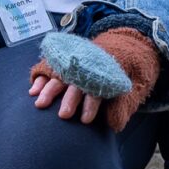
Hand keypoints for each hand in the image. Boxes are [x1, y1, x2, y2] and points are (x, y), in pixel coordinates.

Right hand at [28, 27, 157, 132]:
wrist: (124, 44)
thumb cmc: (129, 72)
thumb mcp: (135, 86)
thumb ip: (124, 105)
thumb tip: (113, 124)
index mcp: (108, 73)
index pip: (99, 88)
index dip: (92, 104)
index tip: (86, 120)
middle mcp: (89, 67)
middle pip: (78, 82)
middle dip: (70, 98)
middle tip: (63, 115)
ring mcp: (76, 62)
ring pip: (61, 74)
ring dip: (50, 89)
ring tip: (40, 104)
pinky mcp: (65, 61)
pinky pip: (51, 67)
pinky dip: (41, 77)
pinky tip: (33, 91)